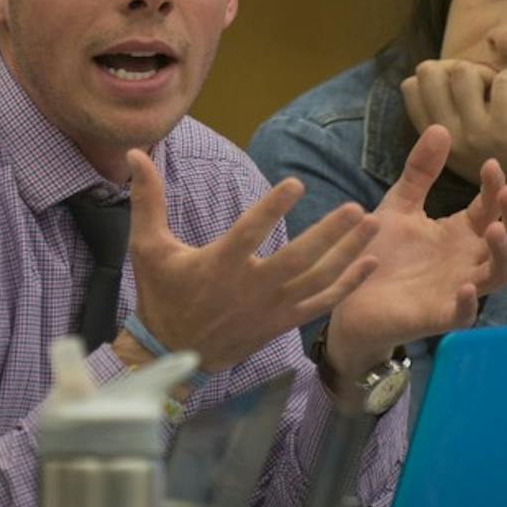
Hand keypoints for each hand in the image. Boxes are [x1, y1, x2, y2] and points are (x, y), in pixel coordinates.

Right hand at [124, 148, 380, 372]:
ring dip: (347, 253)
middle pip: (298, 259)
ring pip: (317, 280)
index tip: (295, 183)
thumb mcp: (147, 246)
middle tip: (356, 207)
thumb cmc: (160, 295)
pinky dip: (348, 285)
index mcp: (219, 265)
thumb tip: (135, 154)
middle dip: (330, 234)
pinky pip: (322, 304)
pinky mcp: (282, 322)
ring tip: (371, 226)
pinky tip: (370, 263)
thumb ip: (147, 199)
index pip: (250, 232)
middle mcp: (251, 287)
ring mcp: (271, 308)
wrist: (172, 352)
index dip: (272, 208)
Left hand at [324, 125, 506, 378]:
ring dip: (503, 253)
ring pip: (499, 275)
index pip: (491, 207)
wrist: (348, 296)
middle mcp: (467, 260)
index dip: (496, 187)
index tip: (490, 164)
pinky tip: (466, 286)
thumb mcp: (399, 206)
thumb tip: (441, 127)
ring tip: (494, 230)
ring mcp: (458, 289)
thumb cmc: (380, 252)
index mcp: (460, 233)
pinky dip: (470, 303)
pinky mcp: (439, 316)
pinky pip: (465, 314)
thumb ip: (420, 173)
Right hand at [401, 60, 506, 201]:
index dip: (439, 75)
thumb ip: (453, 117)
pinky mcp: (506, 130)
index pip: (411, 87)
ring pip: (462, 71)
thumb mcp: (469, 145)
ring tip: (503, 93)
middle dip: (457, 67)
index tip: (465, 90)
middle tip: (483, 88)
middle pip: (427, 73)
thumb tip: (451, 71)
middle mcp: (449, 139)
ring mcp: (476, 134)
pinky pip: (503, 81)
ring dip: (487, 72)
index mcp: (437, 141)